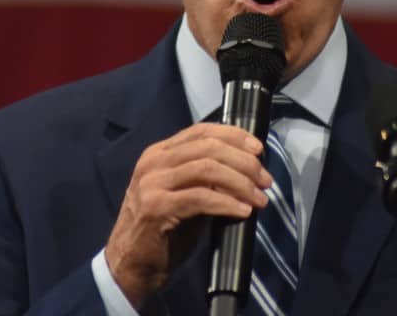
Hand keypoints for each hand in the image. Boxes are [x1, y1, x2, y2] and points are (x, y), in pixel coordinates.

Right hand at [104, 122, 271, 306]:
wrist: (130, 265)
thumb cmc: (162, 231)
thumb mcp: (185, 195)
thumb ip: (206, 179)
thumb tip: (246, 170)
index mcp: (160, 153)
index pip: (202, 131)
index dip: (234, 136)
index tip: (259, 150)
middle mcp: (154, 162)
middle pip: (208, 147)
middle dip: (244, 161)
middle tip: (265, 180)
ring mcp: (152, 183)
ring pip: (207, 168)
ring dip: (240, 182)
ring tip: (259, 198)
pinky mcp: (155, 208)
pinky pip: (200, 197)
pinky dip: (226, 203)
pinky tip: (242, 211)